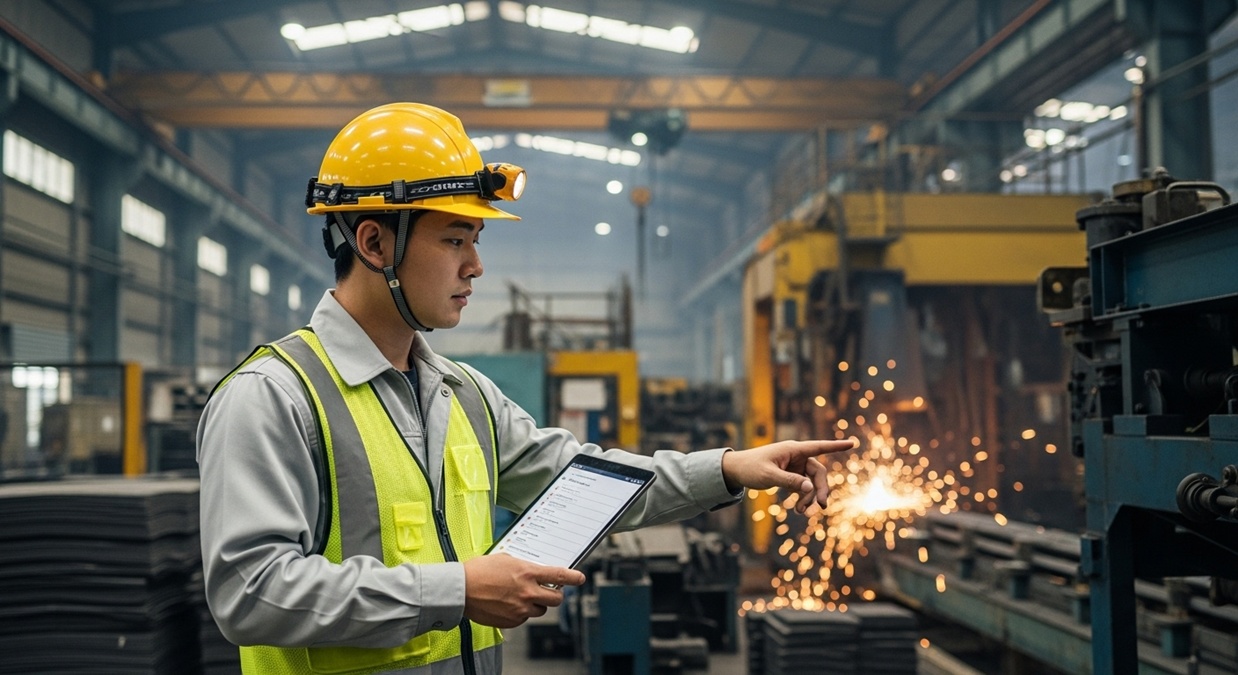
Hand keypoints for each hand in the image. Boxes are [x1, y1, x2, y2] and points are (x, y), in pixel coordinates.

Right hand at [462, 554, 585, 627]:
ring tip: (522, 596)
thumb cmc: (479, 571)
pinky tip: (508, 604)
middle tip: (550, 590)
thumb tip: (533, 570)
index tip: (580, 578)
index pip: (559, 576)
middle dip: (556, 594)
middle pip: (556, 598)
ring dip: (536, 603)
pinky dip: (521, 612)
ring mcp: (520, 609)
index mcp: (527, 573)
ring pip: (540, 610)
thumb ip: (523, 566)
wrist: (461, 590)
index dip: (573, 578)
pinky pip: (524, 618)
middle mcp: (527, 592)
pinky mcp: (512, 621)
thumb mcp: (505, 559)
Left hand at [721, 439, 857, 513]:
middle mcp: (796, 456)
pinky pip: (803, 487)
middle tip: (820, 506)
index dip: (836, 446)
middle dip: (820, 489)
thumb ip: (789, 481)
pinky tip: (799, 509)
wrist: (735, 471)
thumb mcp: (769, 476)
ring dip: (810, 497)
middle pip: (818, 473)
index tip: (853, 443)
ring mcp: (794, 466)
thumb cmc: (750, 468)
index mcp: (793, 450)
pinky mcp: (790, 475)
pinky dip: (803, 498)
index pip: (819, 447)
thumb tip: (809, 488)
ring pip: (812, 482)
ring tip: (801, 512)